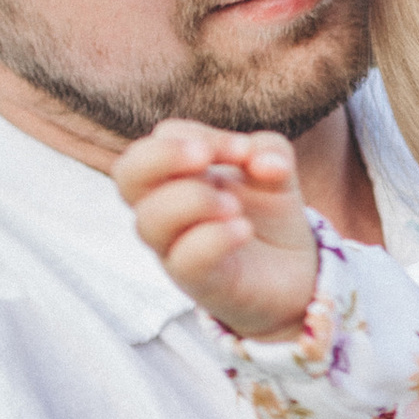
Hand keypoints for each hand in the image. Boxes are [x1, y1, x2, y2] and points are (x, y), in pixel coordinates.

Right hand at [117, 122, 319, 338]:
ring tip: (234, 208)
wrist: (290, 275)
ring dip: (194, 200)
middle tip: (205, 159)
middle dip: (163, 156)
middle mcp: (166, 207)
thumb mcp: (276, 172)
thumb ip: (272, 151)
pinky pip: (185, 259)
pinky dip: (215, 238)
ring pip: (149, 219)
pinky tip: (243, 229)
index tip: (243, 152)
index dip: (202, 136)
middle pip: (127, 174)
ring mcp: (176, 246)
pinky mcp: (198, 281)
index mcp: (178, 172)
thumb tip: (265, 163)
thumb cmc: (268, 217)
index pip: (166, 138)